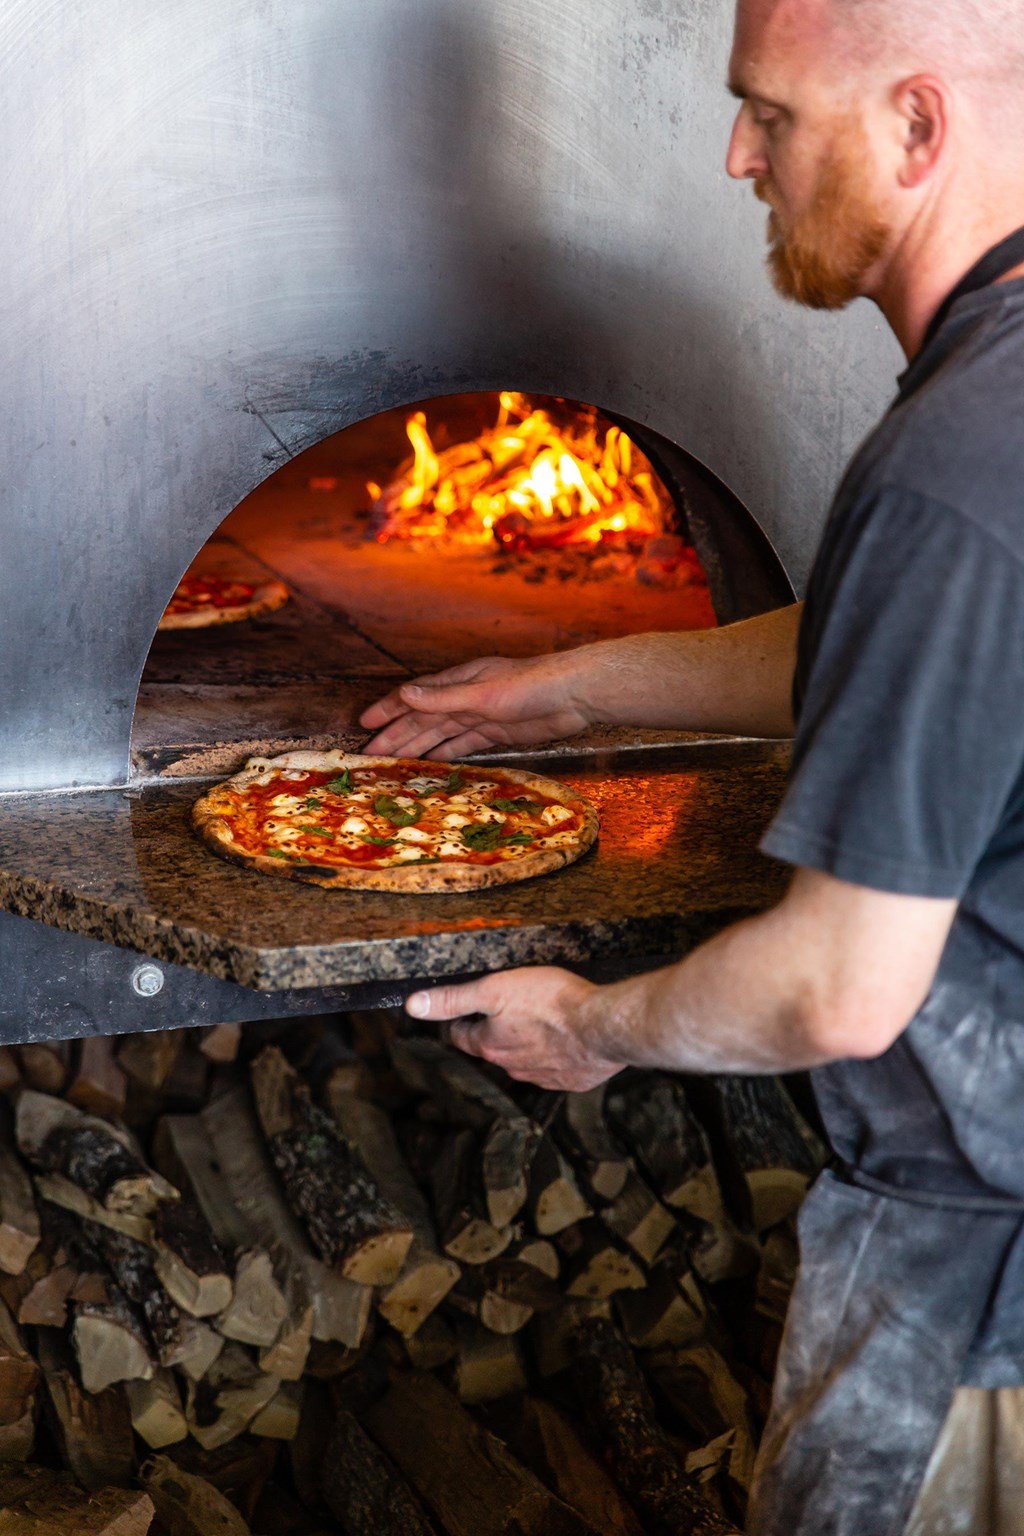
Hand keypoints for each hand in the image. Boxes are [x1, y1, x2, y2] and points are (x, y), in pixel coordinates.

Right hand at [359, 652, 592, 759]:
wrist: (573, 695)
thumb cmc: (530, 685)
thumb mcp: (481, 693)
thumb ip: (443, 698)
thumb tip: (404, 694)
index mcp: (458, 681)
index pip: (414, 696)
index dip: (389, 710)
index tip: (365, 725)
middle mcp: (466, 697)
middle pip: (424, 719)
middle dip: (397, 735)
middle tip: (372, 755)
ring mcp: (481, 715)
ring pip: (441, 733)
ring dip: (417, 747)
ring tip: (394, 763)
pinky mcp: (497, 731)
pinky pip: (464, 744)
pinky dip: (446, 753)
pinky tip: (432, 763)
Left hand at [405, 966, 622, 1090]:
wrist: (602, 1028)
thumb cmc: (551, 1003)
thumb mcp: (494, 989)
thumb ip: (453, 998)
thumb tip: (413, 1004)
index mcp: (490, 1045)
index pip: (462, 1035)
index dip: (461, 1019)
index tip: (465, 1010)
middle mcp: (512, 1067)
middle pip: (494, 1049)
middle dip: (495, 1032)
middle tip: (507, 1010)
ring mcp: (543, 1076)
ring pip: (525, 1060)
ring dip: (526, 1044)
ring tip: (539, 1022)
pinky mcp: (572, 1079)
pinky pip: (556, 1068)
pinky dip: (556, 1055)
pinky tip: (567, 1040)